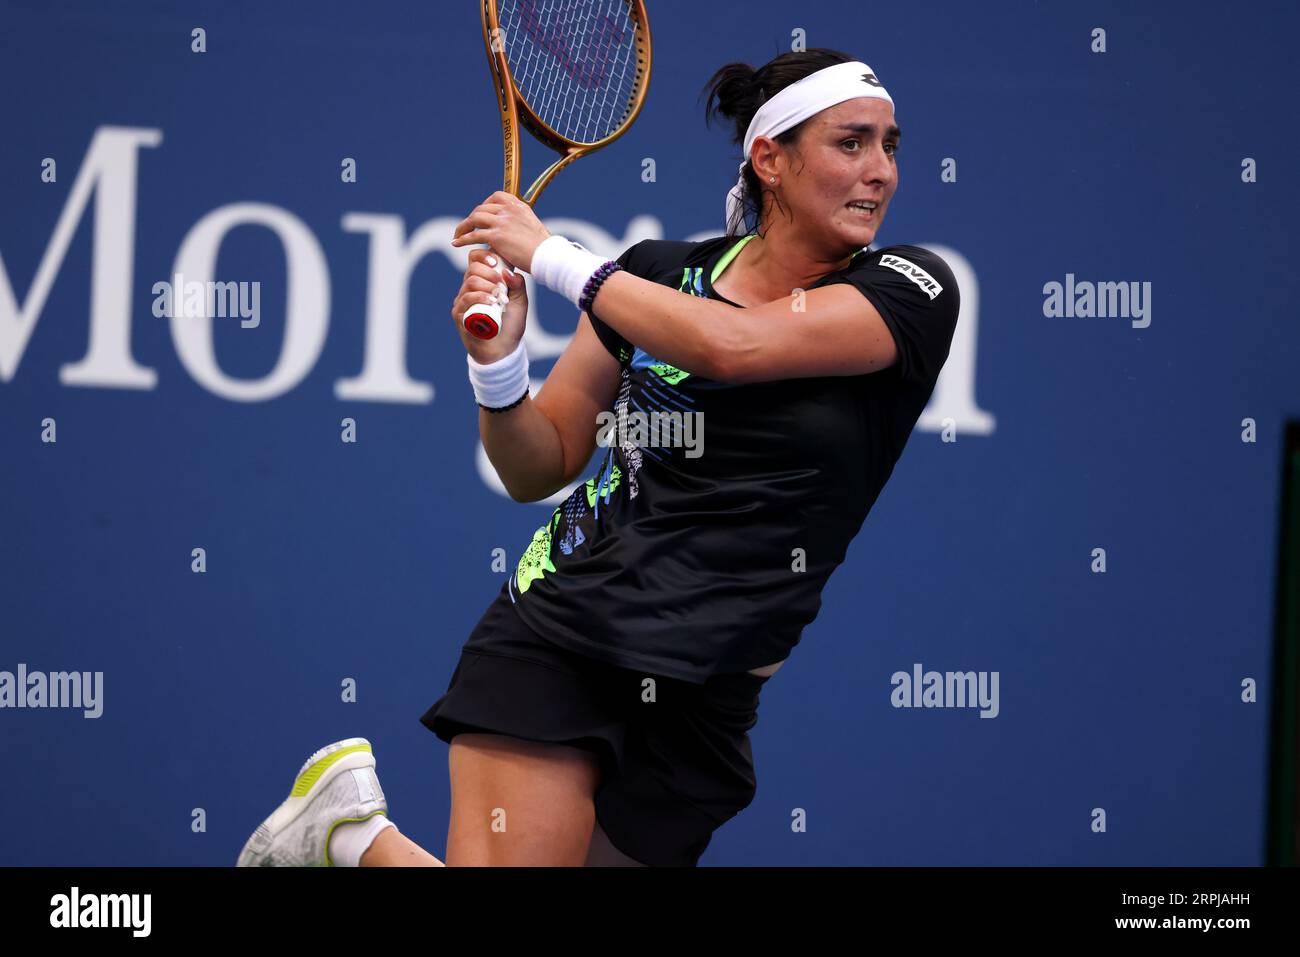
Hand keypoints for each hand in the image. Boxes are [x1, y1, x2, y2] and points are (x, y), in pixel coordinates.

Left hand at [450, 191, 550, 271]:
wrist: (547, 256)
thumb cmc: (543, 248)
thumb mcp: (534, 228)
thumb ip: (521, 225)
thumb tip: (516, 231)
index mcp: (519, 206)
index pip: (496, 197)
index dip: (485, 205)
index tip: (480, 214)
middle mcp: (509, 210)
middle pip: (482, 208)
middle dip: (472, 218)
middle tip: (466, 228)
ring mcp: (502, 221)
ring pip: (475, 219)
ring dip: (463, 227)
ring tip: (458, 235)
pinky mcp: (496, 236)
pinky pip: (473, 235)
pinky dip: (462, 239)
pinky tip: (456, 243)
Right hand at [451, 247, 528, 362]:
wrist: (503, 350)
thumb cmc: (510, 325)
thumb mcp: (519, 302)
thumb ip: (517, 285)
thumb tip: (508, 272)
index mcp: (482, 281)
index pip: (475, 259)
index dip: (484, 256)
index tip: (497, 263)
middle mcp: (469, 289)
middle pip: (473, 267)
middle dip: (490, 273)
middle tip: (502, 285)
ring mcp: (462, 301)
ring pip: (470, 281)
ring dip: (488, 286)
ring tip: (499, 297)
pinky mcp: (459, 314)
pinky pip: (466, 298)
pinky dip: (480, 297)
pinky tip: (491, 301)